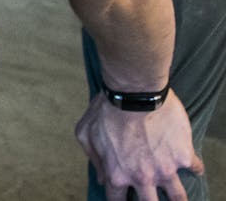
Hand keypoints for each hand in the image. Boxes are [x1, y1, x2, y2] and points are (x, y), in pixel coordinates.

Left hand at [74, 90, 203, 199]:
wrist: (134, 93)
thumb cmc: (106, 109)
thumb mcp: (86, 133)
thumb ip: (94, 158)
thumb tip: (101, 178)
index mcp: (118, 174)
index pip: (117, 200)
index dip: (120, 199)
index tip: (124, 195)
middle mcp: (143, 177)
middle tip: (152, 195)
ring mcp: (166, 169)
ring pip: (178, 197)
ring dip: (176, 196)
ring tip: (175, 194)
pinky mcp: (184, 156)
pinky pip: (195, 168)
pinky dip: (193, 166)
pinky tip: (188, 162)